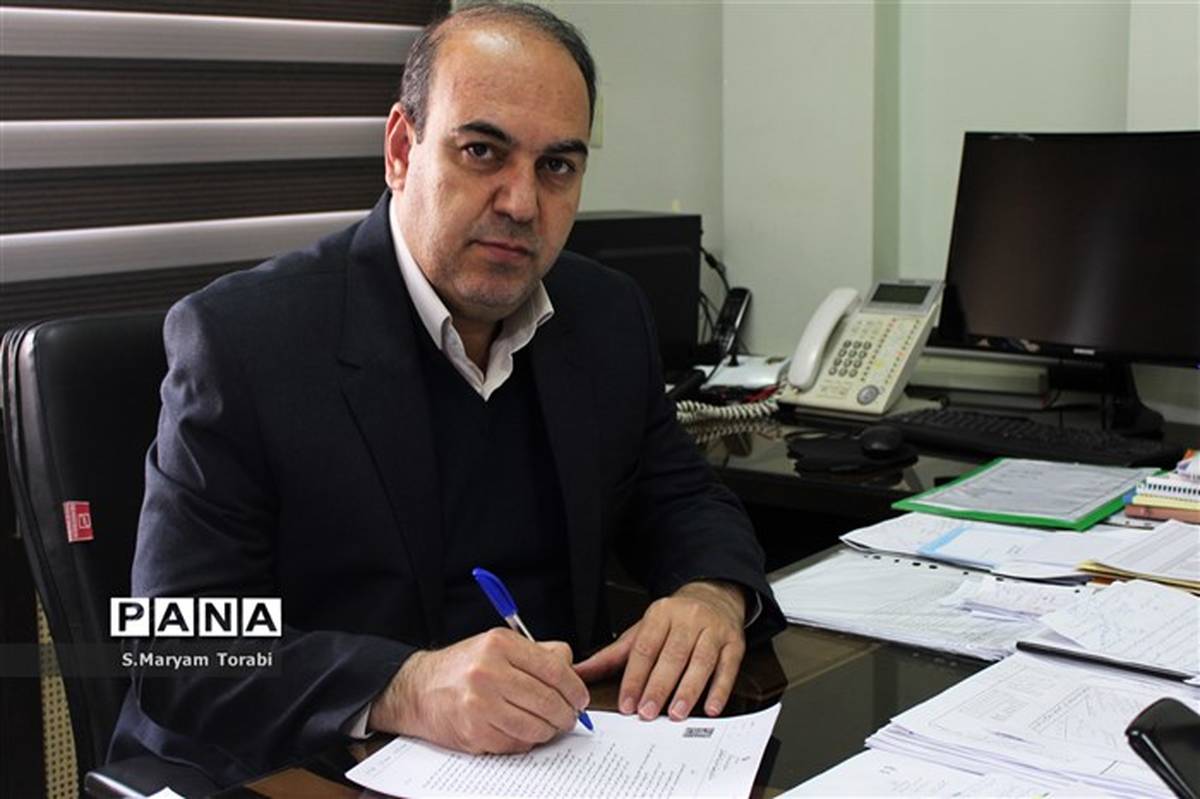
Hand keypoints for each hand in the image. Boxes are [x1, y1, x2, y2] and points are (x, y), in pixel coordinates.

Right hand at [368, 629, 589, 753]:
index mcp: (499, 645)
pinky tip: (521, 731)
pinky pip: (517, 744)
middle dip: (566, 714)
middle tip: (569, 717)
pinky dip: (526, 741)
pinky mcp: (474, 733)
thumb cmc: (463, 667)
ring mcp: (480, 705)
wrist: (418, 689)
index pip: (554, 669)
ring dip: (549, 731)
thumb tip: (571, 670)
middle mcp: (488, 672)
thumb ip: (537, 652)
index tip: (581, 698)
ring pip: (536, 727)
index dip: (575, 688)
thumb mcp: (498, 645)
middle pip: (548, 701)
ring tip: (548, 725)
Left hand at [574, 580, 745, 721]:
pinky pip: (728, 667)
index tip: (627, 703)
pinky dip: (720, 689)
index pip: (644, 648)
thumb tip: (579, 671)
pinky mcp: (734, 642)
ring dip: (688, 690)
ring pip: (700, 661)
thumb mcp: (641, 630)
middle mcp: (687, 619)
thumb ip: (612, 655)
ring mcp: (713, 629)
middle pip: (672, 655)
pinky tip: (710, 707)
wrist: (714, 596)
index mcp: (660, 614)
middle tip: (648, 713)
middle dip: (658, 686)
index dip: (635, 678)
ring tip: (676, 713)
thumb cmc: (674, 620)